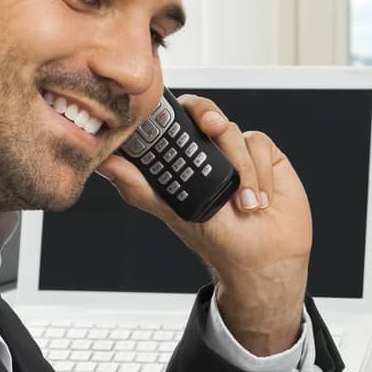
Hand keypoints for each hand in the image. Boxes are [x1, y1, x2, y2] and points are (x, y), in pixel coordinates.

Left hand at [99, 95, 312, 355]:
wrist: (261, 259)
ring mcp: (238, 152)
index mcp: (185, 159)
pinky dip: (259, 173)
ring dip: (240, 168)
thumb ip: (139, 188)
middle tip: (211, 128)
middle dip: (208, 115)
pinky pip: (260, 146)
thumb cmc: (218, 240)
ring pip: (235, 132)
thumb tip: (106, 165)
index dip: (174, 112)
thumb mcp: (173, 212)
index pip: (175, 121)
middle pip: (205, 112)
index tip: (176, 119)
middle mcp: (211, 151)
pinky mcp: (266, 156)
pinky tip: (259, 199)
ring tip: (242, 203)